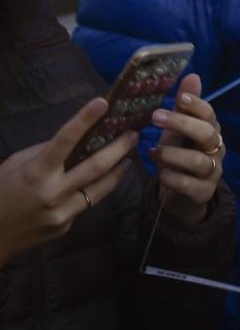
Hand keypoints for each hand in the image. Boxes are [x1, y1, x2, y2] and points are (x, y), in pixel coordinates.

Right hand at [0, 98, 136, 265]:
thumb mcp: (16, 166)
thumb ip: (44, 154)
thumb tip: (75, 141)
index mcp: (36, 172)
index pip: (64, 140)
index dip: (84, 120)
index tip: (103, 102)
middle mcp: (52, 192)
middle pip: (95, 166)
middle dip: (119, 148)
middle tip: (134, 134)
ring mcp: (61, 212)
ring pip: (101, 189)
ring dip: (118, 171)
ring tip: (128, 157)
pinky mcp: (66, 226)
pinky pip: (86, 204)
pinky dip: (95, 191)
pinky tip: (103, 182)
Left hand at [150, 74, 223, 224]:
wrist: (183, 194)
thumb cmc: (180, 155)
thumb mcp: (179, 131)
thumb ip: (185, 107)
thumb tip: (192, 75)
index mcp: (210, 131)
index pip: (209, 114)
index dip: (197, 105)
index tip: (180, 97)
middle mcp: (216, 149)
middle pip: (207, 134)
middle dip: (182, 124)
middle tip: (155, 116)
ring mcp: (212, 172)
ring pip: (199, 161)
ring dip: (173, 155)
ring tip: (153, 153)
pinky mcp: (204, 192)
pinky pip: (191, 185)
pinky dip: (174, 179)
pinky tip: (161, 174)